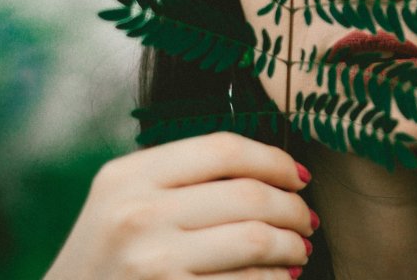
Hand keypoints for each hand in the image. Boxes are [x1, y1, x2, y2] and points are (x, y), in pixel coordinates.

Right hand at [44, 131, 316, 278]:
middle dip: (293, 209)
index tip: (299, 177)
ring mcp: (152, 260)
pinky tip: (280, 277)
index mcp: (130, 175)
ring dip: (292, 246)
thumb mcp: (125, 199)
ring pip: (255, 240)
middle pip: (248, 196)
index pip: (224, 149)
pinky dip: (273, 279)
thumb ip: (184, 177)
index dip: (275, 160)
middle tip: (307, 220)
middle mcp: (137, 213)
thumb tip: (272, 172)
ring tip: (300, 249)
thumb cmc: (109, 254)